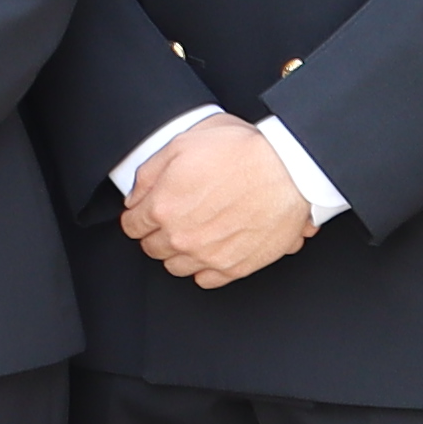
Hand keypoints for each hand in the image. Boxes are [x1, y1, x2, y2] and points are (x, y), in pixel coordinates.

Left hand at [121, 117, 319, 286]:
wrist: (290, 169)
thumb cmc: (242, 151)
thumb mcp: (183, 143)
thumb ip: (150, 173)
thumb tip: (135, 196)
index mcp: (164, 207)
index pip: (132, 226)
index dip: (139, 216)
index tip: (147, 212)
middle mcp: (182, 237)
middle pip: (152, 248)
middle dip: (157, 233)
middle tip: (174, 217)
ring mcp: (208, 256)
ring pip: (176, 266)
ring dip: (179, 252)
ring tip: (195, 231)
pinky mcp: (235, 267)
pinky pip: (206, 280)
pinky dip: (206, 267)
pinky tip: (213, 247)